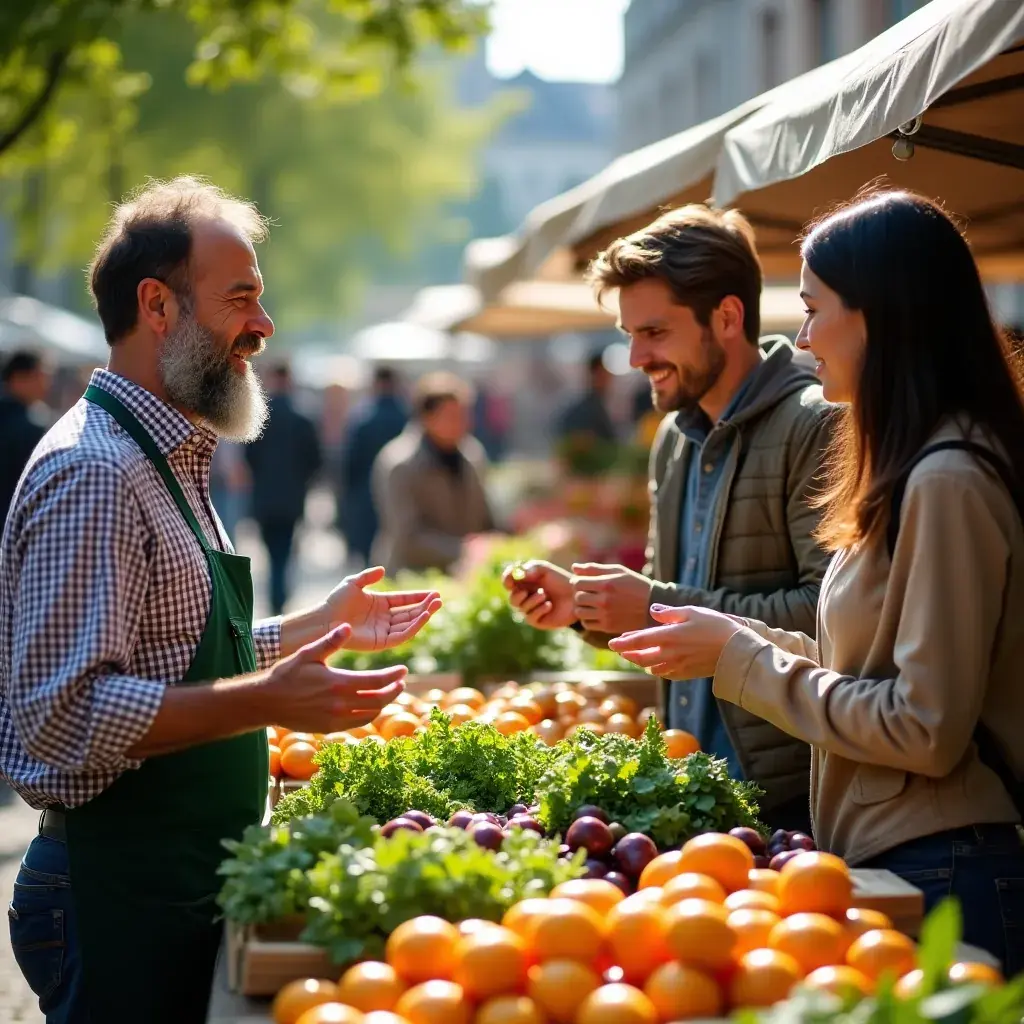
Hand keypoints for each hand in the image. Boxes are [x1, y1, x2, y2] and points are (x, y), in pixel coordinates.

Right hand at [266, 623, 407, 732]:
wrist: (266, 702)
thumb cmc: (286, 674)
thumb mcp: (308, 653)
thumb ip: (330, 641)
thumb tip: (348, 626)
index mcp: (338, 683)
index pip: (376, 681)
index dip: (393, 676)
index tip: (403, 670)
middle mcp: (340, 704)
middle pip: (378, 700)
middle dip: (394, 691)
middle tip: (401, 682)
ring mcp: (335, 719)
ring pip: (370, 714)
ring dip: (384, 704)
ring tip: (390, 694)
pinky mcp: (329, 728)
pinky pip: (356, 723)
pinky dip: (368, 715)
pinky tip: (370, 706)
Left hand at [321, 566, 441, 651]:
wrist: (325, 620)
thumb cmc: (336, 601)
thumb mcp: (353, 583)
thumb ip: (368, 576)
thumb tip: (383, 570)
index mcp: (380, 604)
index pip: (405, 600)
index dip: (419, 597)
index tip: (434, 593)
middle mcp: (384, 618)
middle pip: (410, 612)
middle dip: (425, 606)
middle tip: (439, 599)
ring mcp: (384, 630)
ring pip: (409, 624)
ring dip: (423, 616)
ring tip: (435, 606)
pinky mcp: (381, 642)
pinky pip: (402, 635)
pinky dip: (414, 627)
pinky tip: (423, 617)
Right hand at [501, 559, 575, 629]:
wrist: (577, 595)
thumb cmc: (560, 580)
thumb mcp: (545, 570)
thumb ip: (530, 569)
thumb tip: (517, 574)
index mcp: (523, 583)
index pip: (507, 582)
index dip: (506, 580)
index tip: (510, 578)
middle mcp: (525, 597)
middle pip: (512, 599)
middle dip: (517, 595)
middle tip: (525, 591)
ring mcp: (531, 610)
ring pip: (521, 608)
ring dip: (532, 600)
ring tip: (544, 595)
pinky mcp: (538, 621)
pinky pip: (530, 617)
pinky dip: (538, 610)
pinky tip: (549, 605)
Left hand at [570, 562, 652, 633]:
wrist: (653, 606)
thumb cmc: (634, 584)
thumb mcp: (618, 571)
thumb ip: (594, 569)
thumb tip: (574, 568)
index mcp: (606, 584)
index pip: (577, 583)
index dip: (576, 582)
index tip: (582, 582)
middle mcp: (605, 600)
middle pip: (577, 597)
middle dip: (579, 594)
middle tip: (586, 593)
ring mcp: (606, 615)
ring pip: (579, 612)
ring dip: (581, 607)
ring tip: (589, 603)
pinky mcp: (608, 627)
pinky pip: (587, 624)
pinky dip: (587, 619)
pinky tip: (595, 613)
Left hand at [608, 604, 742, 678]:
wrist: (736, 649)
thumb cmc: (715, 626)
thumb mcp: (692, 612)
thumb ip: (669, 613)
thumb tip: (653, 610)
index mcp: (668, 637)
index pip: (638, 641)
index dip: (623, 643)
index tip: (611, 643)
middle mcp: (670, 654)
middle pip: (641, 658)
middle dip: (628, 654)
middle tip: (621, 649)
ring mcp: (678, 666)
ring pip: (652, 668)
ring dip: (641, 662)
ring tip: (636, 656)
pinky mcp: (687, 674)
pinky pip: (666, 674)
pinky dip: (657, 669)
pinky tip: (657, 665)